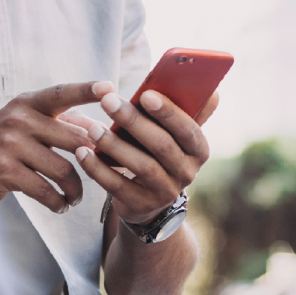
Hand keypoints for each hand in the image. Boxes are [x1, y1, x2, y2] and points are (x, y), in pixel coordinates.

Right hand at [0, 81, 109, 213]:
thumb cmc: (1, 145)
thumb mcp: (25, 125)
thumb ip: (60, 124)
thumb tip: (101, 128)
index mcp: (27, 104)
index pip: (62, 94)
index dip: (87, 90)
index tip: (111, 88)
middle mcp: (19, 119)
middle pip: (74, 139)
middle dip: (93, 160)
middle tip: (101, 173)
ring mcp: (10, 144)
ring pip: (63, 170)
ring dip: (75, 189)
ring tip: (75, 197)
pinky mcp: (4, 171)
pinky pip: (45, 190)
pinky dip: (57, 202)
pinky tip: (59, 205)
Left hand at [72, 88, 218, 224]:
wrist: (149, 198)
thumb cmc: (160, 152)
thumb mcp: (176, 135)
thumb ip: (190, 111)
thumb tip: (212, 90)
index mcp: (198, 150)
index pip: (189, 130)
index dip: (168, 113)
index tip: (145, 94)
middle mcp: (187, 173)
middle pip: (161, 145)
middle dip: (133, 121)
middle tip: (108, 101)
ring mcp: (165, 192)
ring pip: (141, 166)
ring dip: (114, 145)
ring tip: (92, 129)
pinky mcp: (140, 205)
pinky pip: (117, 186)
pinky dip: (98, 169)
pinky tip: (82, 153)